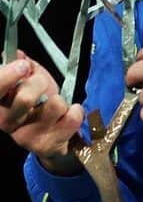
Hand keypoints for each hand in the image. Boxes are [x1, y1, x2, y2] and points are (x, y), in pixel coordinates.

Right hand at [0, 55, 83, 172]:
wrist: (55, 137)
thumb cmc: (39, 103)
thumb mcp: (28, 80)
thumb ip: (22, 66)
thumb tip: (18, 54)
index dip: (8, 76)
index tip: (23, 65)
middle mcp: (6, 122)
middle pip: (24, 99)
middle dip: (40, 83)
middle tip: (43, 83)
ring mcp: (26, 137)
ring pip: (55, 106)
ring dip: (60, 99)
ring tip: (56, 104)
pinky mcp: (47, 147)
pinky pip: (72, 118)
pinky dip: (76, 110)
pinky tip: (69, 113)